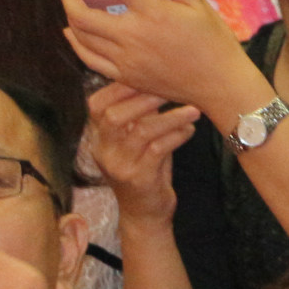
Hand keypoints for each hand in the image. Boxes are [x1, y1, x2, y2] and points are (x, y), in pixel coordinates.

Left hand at [58, 0, 264, 116]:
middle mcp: (134, 36)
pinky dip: (76, 44)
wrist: (220, 85)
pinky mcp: (125, 76)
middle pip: (82, 15)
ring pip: (81, 37)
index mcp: (154, 13)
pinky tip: (73, 34)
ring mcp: (126, 59)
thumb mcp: (199, 5)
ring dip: (70, 18)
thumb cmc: (214, 43)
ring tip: (70, 5)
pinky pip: (90, 59)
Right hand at [86, 81, 200, 223]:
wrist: (144, 213)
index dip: (120, 87)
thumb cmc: (146, 168)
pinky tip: (190, 130)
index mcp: (99, 138)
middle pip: (112, 116)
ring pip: (140, 132)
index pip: (96, 104)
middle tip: (171, 90)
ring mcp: (119, 166)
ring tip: (192, 110)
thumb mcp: (138, 140)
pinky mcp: (138, 179)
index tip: (147, 75)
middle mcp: (103, 150)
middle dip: (143, 98)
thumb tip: (159, 79)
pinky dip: (176, 136)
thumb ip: (141, 114)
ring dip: (169, 118)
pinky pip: (158, 150)